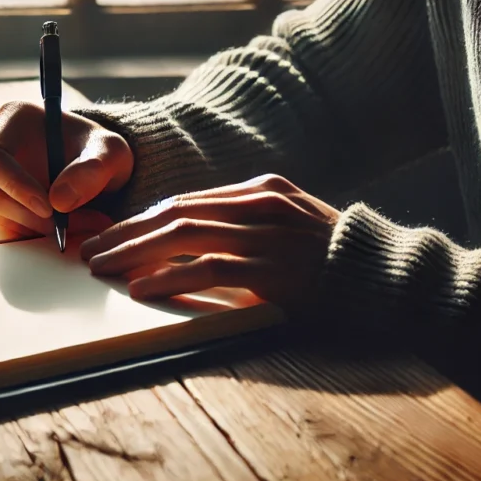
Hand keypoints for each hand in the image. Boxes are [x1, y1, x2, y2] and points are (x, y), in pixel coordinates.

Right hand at [0, 100, 132, 236]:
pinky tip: (70, 226)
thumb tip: (58, 201)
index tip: (48, 207)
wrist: (97, 167)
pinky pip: (10, 226)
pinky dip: (40, 233)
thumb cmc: (98, 150)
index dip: (13, 184)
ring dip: (41, 227)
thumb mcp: (111, 152)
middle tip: (71, 226)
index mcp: (13, 119)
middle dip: (32, 216)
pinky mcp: (1, 202)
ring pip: (1, 214)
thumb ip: (93, 169)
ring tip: (85, 223)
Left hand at [79, 174, 339, 307]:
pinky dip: (169, 277)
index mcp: (262, 191)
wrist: (392, 281)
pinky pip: (208, 269)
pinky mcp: (274, 267)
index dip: (140, 219)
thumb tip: (188, 243)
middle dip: (125, 232)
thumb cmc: (337, 264)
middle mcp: (261, 204)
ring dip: (134, 252)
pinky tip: (140, 288)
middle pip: (174, 213)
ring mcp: (268, 233)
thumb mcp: (291, 231)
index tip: (109, 235)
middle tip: (88, 251)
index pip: (185, 201)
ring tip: (102, 268)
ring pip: (182, 235)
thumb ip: (246, 230)